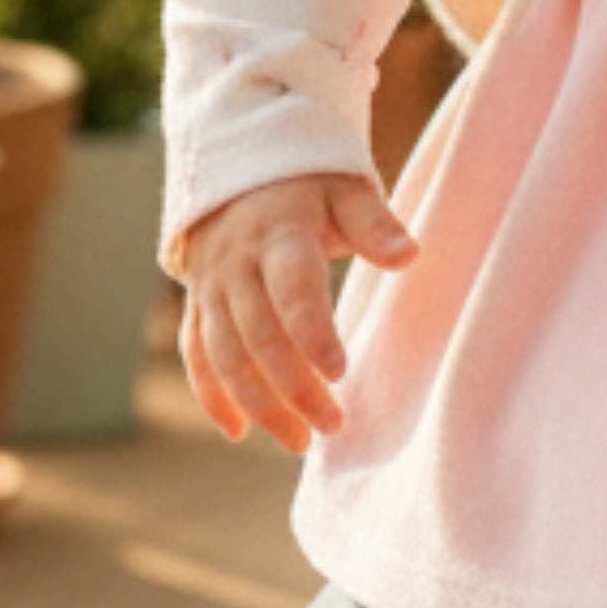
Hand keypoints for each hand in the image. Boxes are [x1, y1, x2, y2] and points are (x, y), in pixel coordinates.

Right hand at [177, 174, 414, 450]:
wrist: (241, 166)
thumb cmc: (311, 182)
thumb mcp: (346, 188)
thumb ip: (374, 224)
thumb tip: (409, 256)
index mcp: (280, 232)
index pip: (293, 288)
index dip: (313, 333)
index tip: (340, 373)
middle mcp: (238, 263)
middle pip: (258, 334)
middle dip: (292, 387)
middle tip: (332, 426)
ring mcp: (212, 286)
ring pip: (225, 354)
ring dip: (258, 403)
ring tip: (298, 441)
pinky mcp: (198, 303)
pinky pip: (197, 354)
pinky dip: (212, 395)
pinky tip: (238, 431)